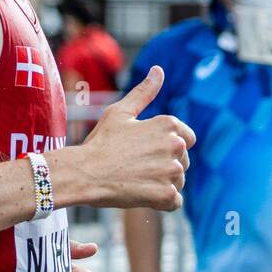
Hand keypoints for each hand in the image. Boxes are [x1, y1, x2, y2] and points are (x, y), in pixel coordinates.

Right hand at [70, 66, 195, 210]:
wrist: (84, 173)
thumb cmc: (100, 142)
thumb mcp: (120, 112)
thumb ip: (144, 92)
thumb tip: (159, 70)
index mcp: (169, 124)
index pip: (187, 139)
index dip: (166, 147)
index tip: (146, 152)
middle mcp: (175, 146)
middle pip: (183, 162)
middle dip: (164, 166)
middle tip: (135, 167)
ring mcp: (172, 171)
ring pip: (178, 181)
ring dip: (162, 184)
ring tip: (136, 181)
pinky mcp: (167, 194)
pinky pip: (174, 202)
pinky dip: (161, 202)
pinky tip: (142, 195)